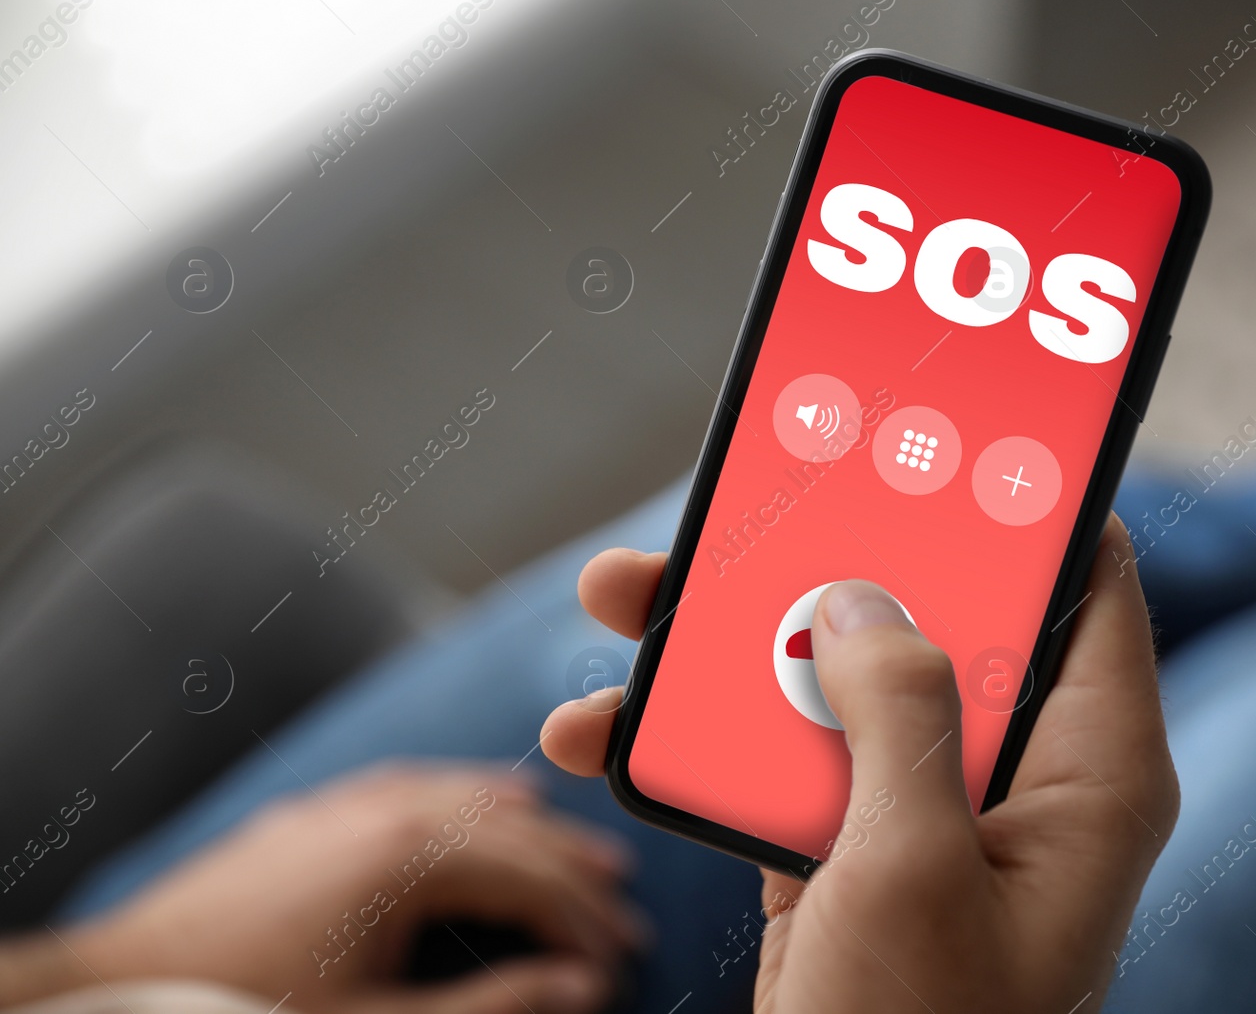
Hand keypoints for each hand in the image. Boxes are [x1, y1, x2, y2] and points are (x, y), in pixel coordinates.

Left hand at [70, 764, 645, 1013]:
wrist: (112, 989)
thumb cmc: (244, 1013)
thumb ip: (492, 1007)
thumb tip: (580, 988)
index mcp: (410, 858)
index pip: (531, 877)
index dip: (586, 921)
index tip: (622, 959)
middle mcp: (385, 812)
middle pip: (509, 828)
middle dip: (572, 869)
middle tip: (623, 904)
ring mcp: (342, 808)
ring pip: (462, 796)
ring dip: (528, 825)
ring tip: (576, 847)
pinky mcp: (307, 819)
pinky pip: (408, 785)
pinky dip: (460, 795)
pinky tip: (474, 801)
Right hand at [543, 516, 1177, 1013]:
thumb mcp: (913, 867)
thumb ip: (894, 712)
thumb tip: (860, 598)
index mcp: (1088, 773)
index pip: (1087, 589)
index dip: (1029, 501)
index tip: (954, 425)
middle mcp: (1013, 778)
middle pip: (928, 618)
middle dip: (826, 558)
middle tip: (742, 499)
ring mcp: (923, 814)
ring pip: (833, 683)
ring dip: (727, 647)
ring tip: (623, 602)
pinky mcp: (846, 851)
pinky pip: (777, 761)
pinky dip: (699, 742)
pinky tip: (603, 729)